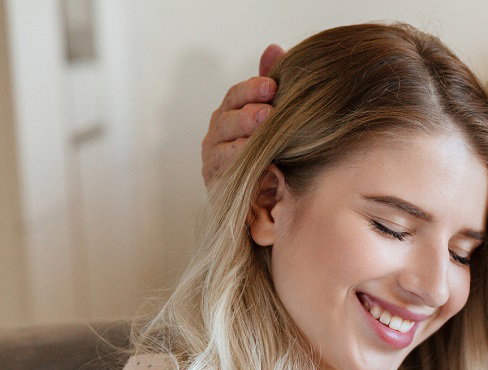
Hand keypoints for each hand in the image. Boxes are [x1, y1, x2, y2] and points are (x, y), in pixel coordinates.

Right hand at [201, 44, 284, 185]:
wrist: (258, 202)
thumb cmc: (266, 155)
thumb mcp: (270, 120)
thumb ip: (268, 88)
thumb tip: (274, 48)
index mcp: (231, 113)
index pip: (236, 95)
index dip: (252, 89)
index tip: (272, 86)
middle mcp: (218, 132)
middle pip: (228, 116)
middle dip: (248, 112)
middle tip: (269, 111)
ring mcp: (213, 156)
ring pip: (224, 142)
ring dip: (244, 136)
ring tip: (262, 130)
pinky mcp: (214, 179)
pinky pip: (225, 168)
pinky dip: (238, 161)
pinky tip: (254, 157)